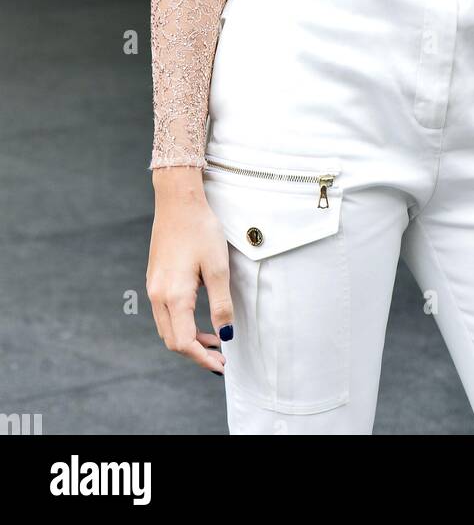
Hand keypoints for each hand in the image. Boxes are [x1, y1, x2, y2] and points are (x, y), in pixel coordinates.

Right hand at [146, 167, 233, 374]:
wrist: (178, 201)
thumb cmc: (200, 230)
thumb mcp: (218, 267)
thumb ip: (221, 303)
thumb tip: (226, 334)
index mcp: (174, 296)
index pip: (184, 342)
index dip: (202, 358)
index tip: (221, 364)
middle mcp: (158, 295)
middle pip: (172, 340)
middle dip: (195, 353)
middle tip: (219, 356)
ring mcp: (153, 287)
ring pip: (167, 328)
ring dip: (187, 339)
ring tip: (212, 339)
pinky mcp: (155, 278)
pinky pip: (163, 312)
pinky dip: (180, 324)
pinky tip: (197, 318)